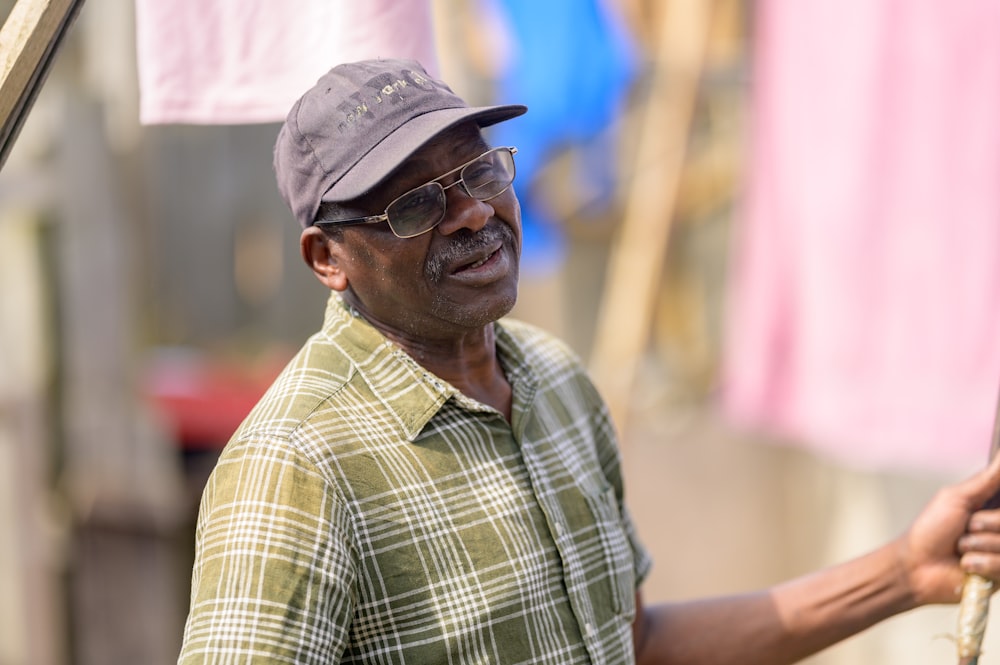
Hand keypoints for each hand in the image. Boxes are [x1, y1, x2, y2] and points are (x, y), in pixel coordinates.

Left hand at [900, 455, 999, 604]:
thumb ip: (987, 480)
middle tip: (966, 527)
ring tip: (961, 548)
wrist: (916, 566)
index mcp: (995, 509)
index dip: (996, 511)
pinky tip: (965, 565)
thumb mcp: (957, 498)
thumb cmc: (931, 529)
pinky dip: (979, 563)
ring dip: (978, 545)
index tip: (975, 515)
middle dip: (985, 523)